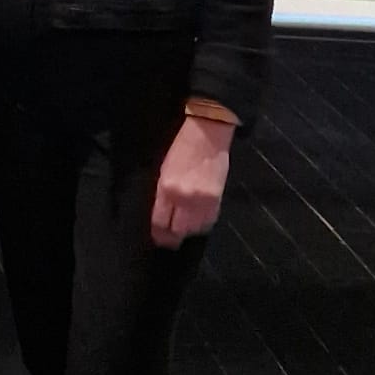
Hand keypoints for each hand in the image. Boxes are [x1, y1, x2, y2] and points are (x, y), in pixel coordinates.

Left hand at [150, 114, 232, 248]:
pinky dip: (202, 225)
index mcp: (166, 188)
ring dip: (187, 232)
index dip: (158, 233)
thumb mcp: (164, 168)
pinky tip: (197, 223)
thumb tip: (163, 211)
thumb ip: (163, 192)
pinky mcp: (217, 200)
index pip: (160, 221)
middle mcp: (183, 199)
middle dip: (172, 238)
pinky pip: (208, 223)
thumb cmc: (182, 146)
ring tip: (183, 231)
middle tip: (169, 241)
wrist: (208, 133)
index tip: (158, 237)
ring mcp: (202, 202)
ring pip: (193, 230)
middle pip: (177, 230)